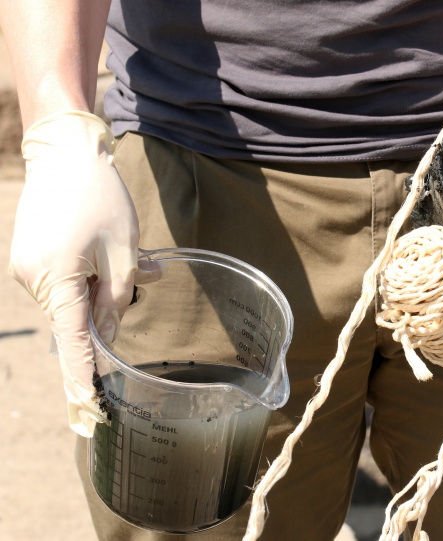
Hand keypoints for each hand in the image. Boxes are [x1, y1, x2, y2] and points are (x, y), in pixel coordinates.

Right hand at [8, 111, 139, 436]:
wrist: (65, 152)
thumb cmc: (99, 198)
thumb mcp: (122, 250)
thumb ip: (118, 296)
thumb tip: (109, 331)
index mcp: (56, 282)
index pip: (72, 344)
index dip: (82, 379)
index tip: (89, 411)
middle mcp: (34, 280)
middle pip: (77, 317)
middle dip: (108, 306)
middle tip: (136, 269)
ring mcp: (28, 268)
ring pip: (74, 297)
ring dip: (103, 284)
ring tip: (129, 252)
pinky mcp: (32, 256)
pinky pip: (66, 280)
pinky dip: (91, 273)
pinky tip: (110, 247)